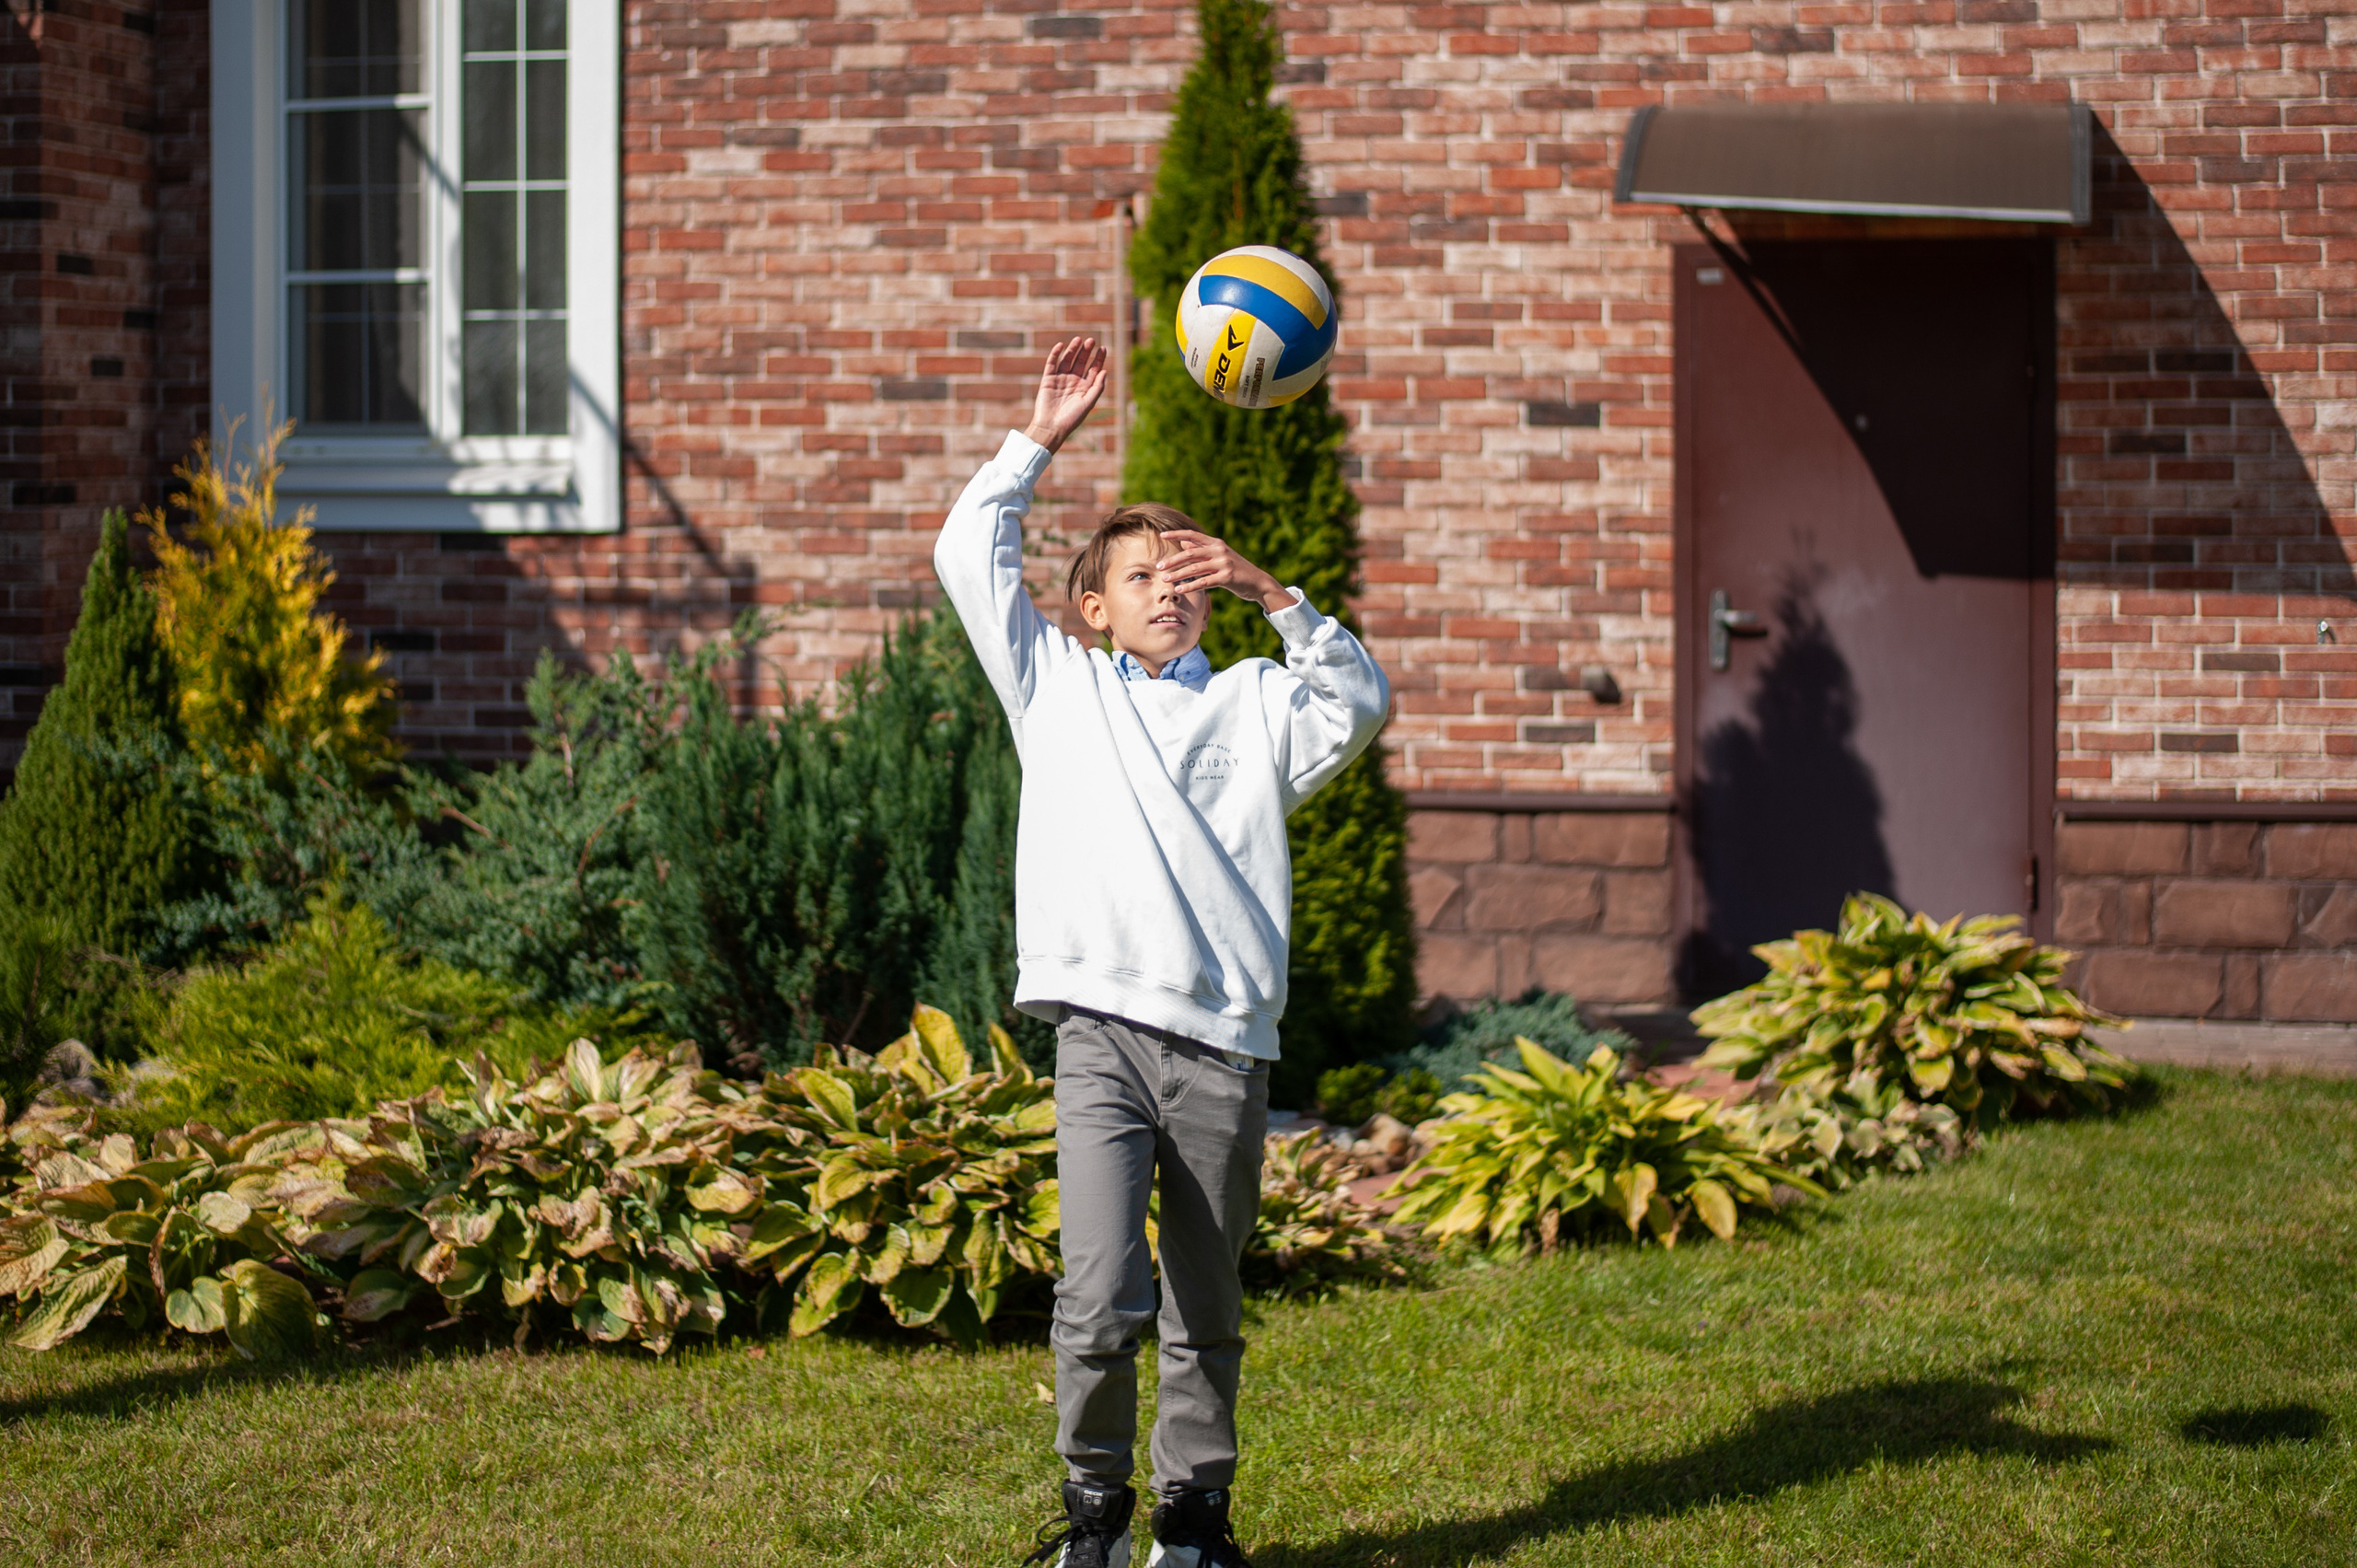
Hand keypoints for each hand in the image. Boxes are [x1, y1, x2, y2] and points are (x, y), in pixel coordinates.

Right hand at [1021, 337, 1108, 455]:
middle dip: (1086, 351)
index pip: (1093, 369)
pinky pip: (1051, 364)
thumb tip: (1105, 371)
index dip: (1098, 359)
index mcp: (1084, 388)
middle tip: (1091, 340)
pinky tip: (1061, 345)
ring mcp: (1060, 379)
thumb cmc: (1072, 418)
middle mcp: (1073, 382)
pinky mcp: (1048, 379)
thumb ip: (1097, 387)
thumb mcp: (1088, 402)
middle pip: (1081, 362)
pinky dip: (1055, 354)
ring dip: (1073, 349)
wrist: (1051, 426)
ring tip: (1079, 339)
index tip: (1103, 348)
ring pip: (1067, 360)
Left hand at [1154, 530, 1297, 611]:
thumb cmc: (1236, 569)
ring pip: (1195, 568)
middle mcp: (1219, 550)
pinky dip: (1191, 585)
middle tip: (1158, 566)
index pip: (1192, 535)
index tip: (1162, 535)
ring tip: (1165, 580)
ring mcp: (1224, 563)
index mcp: (1216, 543)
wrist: (1258, 582)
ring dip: (1178, 574)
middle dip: (1172, 560)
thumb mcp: (1220, 556)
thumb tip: (1183, 543)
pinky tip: (1180, 589)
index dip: (1176, 534)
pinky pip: (1204, 582)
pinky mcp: (1227, 577)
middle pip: (1190, 553)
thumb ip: (1202, 550)